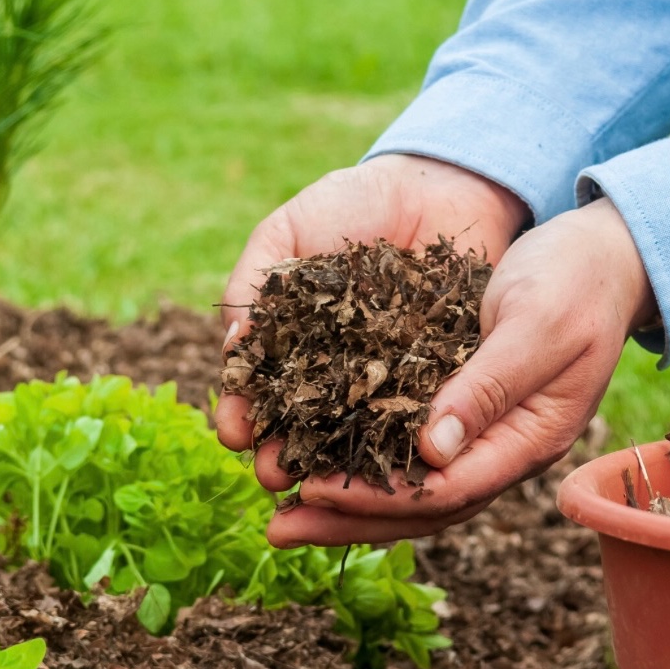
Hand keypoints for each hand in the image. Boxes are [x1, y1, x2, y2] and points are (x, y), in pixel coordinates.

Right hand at [215, 154, 529, 452]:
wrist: (437, 183)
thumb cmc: (352, 203)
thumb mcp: (287, 231)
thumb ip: (253, 284)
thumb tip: (233, 345)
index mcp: (290, 342)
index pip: (257, 387)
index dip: (242, 412)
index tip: (232, 433)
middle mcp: (333, 370)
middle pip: (301, 422)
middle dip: (282, 451)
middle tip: (273, 475)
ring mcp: (383, 378)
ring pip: (354, 430)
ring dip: (332, 462)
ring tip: (316, 485)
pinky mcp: (434, 377)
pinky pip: (413, 412)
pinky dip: (397, 438)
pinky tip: (382, 461)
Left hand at [263, 197, 656, 546]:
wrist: (600, 258)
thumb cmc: (575, 283)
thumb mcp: (539, 325)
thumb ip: (489, 387)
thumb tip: (430, 451)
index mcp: (526, 440)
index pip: (443, 491)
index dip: (376, 497)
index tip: (312, 491)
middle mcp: (498, 450)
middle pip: (416, 506)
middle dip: (345, 520)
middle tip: (277, 531)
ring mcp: (478, 435)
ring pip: (405, 486)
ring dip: (344, 503)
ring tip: (281, 510)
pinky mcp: (456, 409)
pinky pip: (401, 450)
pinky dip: (358, 461)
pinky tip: (314, 457)